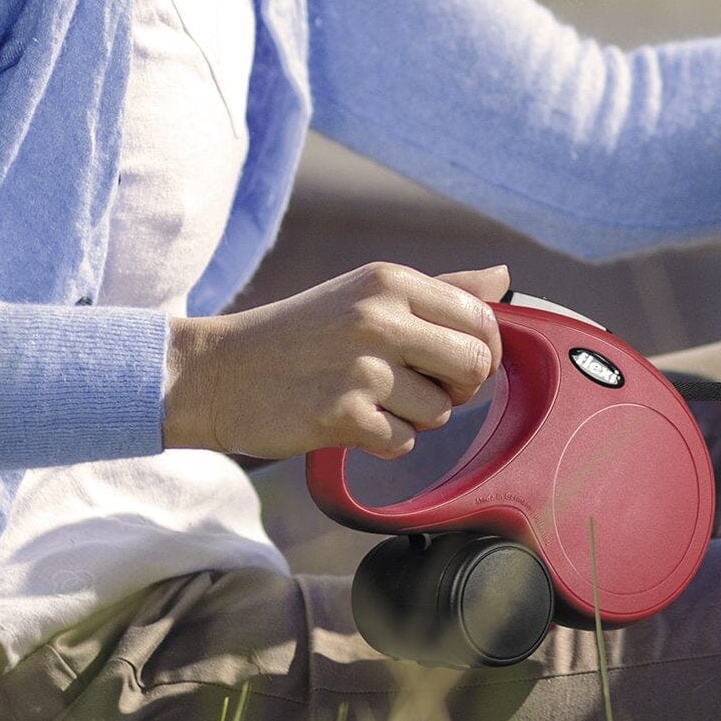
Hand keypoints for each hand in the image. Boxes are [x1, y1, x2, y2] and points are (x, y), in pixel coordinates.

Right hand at [162, 261, 507, 460]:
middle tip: (420, 388)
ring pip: (441, 411)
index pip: (481, 318)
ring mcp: (361, 368)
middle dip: (458, 387)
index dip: (483, 349)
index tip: (457, 363)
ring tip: (372, 401)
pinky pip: (404, 443)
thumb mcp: (364, 294)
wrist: (217, 373)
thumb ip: (440, 288)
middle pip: (474, 365)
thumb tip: (504, 277)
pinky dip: (385, 442)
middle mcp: (379, 317)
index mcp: (389, 281)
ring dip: (415, 418)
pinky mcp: (343, 416)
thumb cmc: (299, 335)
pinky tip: (352, 423)